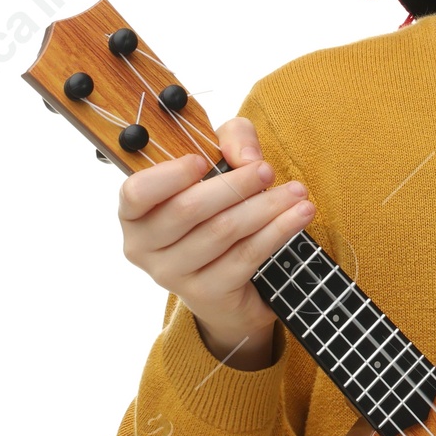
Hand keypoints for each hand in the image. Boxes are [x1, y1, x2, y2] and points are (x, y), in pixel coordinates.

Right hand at [117, 115, 315, 366]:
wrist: (229, 280)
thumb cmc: (216, 208)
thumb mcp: (219, 161)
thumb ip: (231, 140)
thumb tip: (248, 158)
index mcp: (135, 212)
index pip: (136, 192)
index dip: (168, 176)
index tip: (202, 160)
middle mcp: (144, 247)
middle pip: (188, 209)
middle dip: (235, 185)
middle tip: (268, 170)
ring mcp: (172, 275)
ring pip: (222, 232)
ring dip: (265, 207)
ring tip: (296, 191)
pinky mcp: (206, 294)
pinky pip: (246, 256)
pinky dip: (277, 231)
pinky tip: (300, 214)